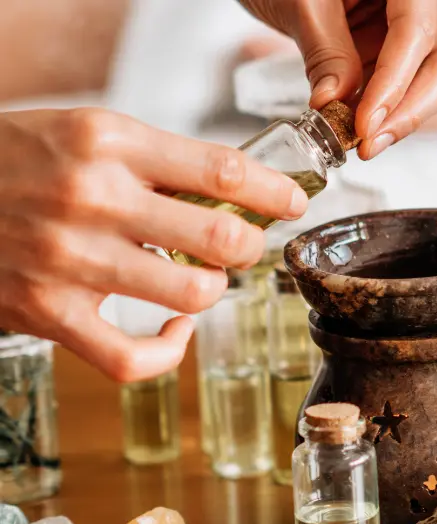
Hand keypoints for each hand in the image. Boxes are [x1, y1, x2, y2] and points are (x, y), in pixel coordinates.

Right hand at [0, 108, 306, 381]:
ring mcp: (69, 261)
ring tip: (199, 276)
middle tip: (242, 244)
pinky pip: (134, 360)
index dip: (274, 193)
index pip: (224, 171)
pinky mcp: (49, 314)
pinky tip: (175, 329)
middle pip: (221, 238)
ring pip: (193, 296)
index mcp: (107, 143)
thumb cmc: (19, 160)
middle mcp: (91, 199)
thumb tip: (241, 193)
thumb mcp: (89, 133)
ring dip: (212, 290)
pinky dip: (170, 351)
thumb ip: (160, 162)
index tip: (292, 203)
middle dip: (249, 246)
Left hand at [240, 0, 436, 159]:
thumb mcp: (300, 4)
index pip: (416, 32)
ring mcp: (424, 22)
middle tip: (371, 142)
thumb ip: (325, 52)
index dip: (394, 82)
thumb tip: (335, 103)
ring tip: (365, 140)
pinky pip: (418, 82)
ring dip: (406, 114)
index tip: (366, 122)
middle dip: (411, 108)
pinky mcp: (410, 46)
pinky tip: (366, 126)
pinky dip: (395, 109)